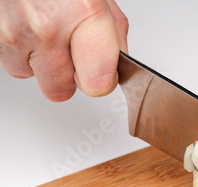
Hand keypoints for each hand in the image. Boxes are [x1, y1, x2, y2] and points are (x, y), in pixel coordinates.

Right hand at [0, 0, 127, 101]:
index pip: (97, 84)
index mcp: (82, 13)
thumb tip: (115, 66)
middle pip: (60, 91)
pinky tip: (26, 22)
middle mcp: (45, 27)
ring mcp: (13, 31)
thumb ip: (112, 36)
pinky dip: (20, 48)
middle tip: (71, 49)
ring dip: (40, 61)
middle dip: (67, 76)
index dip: (100, 81)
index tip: (101, 72)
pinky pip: (10, 61)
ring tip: (45, 28)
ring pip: (31, 76)